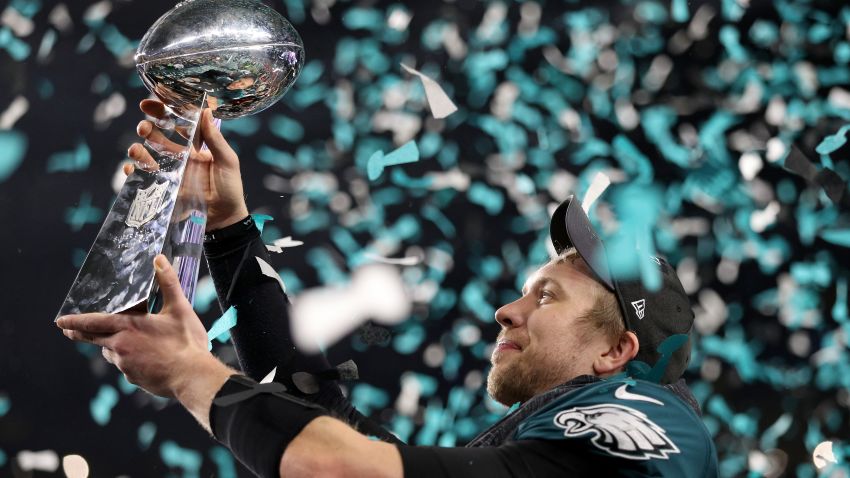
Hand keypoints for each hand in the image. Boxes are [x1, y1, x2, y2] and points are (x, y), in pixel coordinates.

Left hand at [57, 255, 214, 397]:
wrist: (192, 377)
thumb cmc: (186, 342)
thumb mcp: (179, 308)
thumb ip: (168, 283)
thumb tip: (159, 259)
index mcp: (127, 327)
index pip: (93, 323)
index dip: (75, 322)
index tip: (60, 322)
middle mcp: (120, 347)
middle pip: (95, 339)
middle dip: (80, 334)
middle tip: (68, 332)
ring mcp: (125, 365)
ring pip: (113, 353)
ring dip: (115, 346)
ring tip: (134, 342)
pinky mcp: (134, 378)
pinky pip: (127, 367)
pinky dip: (132, 360)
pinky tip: (150, 358)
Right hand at [125, 99, 249, 230]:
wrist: (225, 219)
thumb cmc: (230, 188)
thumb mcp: (227, 161)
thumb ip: (215, 139)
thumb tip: (206, 110)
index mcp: (195, 147)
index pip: (177, 124)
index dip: (164, 111)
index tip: (151, 101)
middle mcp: (180, 157)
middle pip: (157, 137)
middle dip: (147, 129)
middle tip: (144, 127)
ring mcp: (170, 172)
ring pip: (147, 156)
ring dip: (138, 150)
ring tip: (136, 150)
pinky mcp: (163, 189)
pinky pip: (143, 178)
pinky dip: (134, 172)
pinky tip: (131, 169)